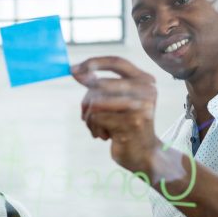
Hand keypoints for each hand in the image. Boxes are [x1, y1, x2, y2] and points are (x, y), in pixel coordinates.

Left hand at [72, 56, 161, 175]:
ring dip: (89, 118)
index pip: (116, 62)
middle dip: (86, 102)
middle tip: (86, 116)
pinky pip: (96, 118)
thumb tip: (74, 70)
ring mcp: (139, 106)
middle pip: (100, 84)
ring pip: (95, 102)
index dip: (93, 63)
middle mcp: (146, 90)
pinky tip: (104, 136)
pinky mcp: (130, 123)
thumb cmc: (126, 126)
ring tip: (98, 128)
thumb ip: (100, 86)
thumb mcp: (116, 102)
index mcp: (144, 81)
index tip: (72, 69)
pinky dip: (94, 128)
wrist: (143, 154)